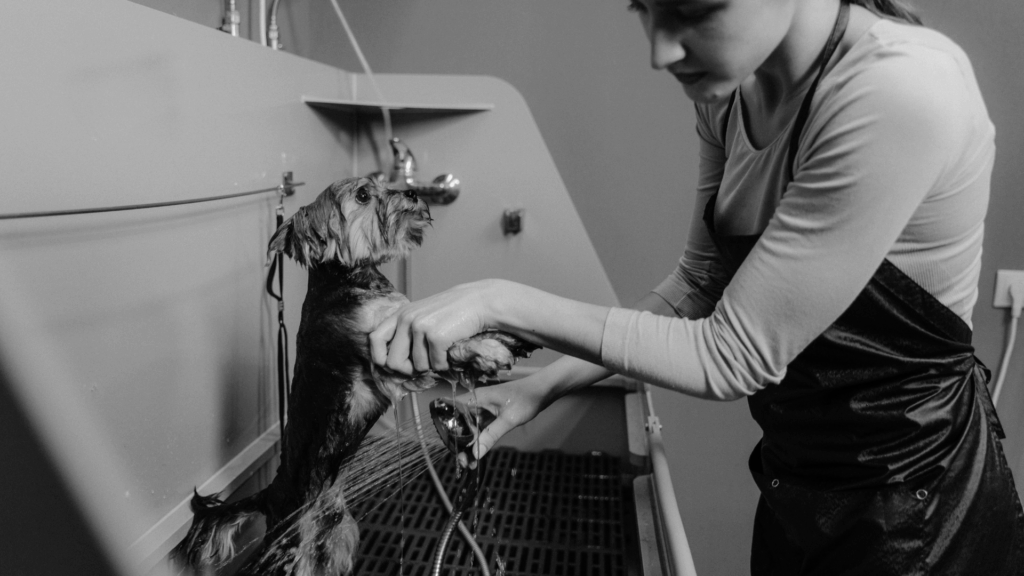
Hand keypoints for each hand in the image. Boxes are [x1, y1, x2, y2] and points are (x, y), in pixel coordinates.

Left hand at [369, 279, 515, 374]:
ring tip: (442, 351)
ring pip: (418, 367)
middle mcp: (407, 319)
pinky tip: (451, 350)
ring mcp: (421, 328)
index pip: (375, 340)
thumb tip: (393, 364)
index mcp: (401, 314)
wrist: (478, 302)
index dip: (380, 358)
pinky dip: (445, 364)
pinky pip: (436, 366)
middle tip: (422, 366)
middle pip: (393, 362)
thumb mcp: (422, 315)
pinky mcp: (436, 337)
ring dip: (432, 365)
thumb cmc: (451, 312)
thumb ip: (406, 332)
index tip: (392, 366)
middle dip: (407, 370)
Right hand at [453, 377, 550, 466]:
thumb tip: (475, 453)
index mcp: (476, 398)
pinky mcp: (491, 414)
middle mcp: (476, 402)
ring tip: (469, 463)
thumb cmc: (526, 399)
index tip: (449, 445)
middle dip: (459, 441)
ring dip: (469, 443)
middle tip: (463, 461)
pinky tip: (478, 454)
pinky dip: (479, 440)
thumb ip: (491, 435)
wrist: (543, 390)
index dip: (447, 426)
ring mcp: (484, 408)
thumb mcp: (508, 419)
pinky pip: (480, 428)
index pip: (452, 410)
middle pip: (460, 422)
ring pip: (470, 427)